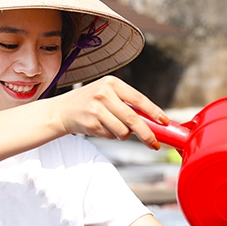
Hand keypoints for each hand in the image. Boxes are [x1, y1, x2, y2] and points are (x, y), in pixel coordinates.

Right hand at [48, 76, 167, 149]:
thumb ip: (126, 103)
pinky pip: (110, 136)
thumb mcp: (107, 94)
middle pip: (133, 118)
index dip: (154, 111)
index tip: (164, 121)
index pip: (139, 98)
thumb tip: (153, 120)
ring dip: (124, 135)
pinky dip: (110, 135)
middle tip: (154, 143)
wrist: (62, 110)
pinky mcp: (91, 123)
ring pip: (123, 131)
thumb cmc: (89, 102)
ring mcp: (96, 109)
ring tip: (115, 128)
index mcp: (112, 83)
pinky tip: (101, 127)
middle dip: (146, 133)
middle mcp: (104, 94)